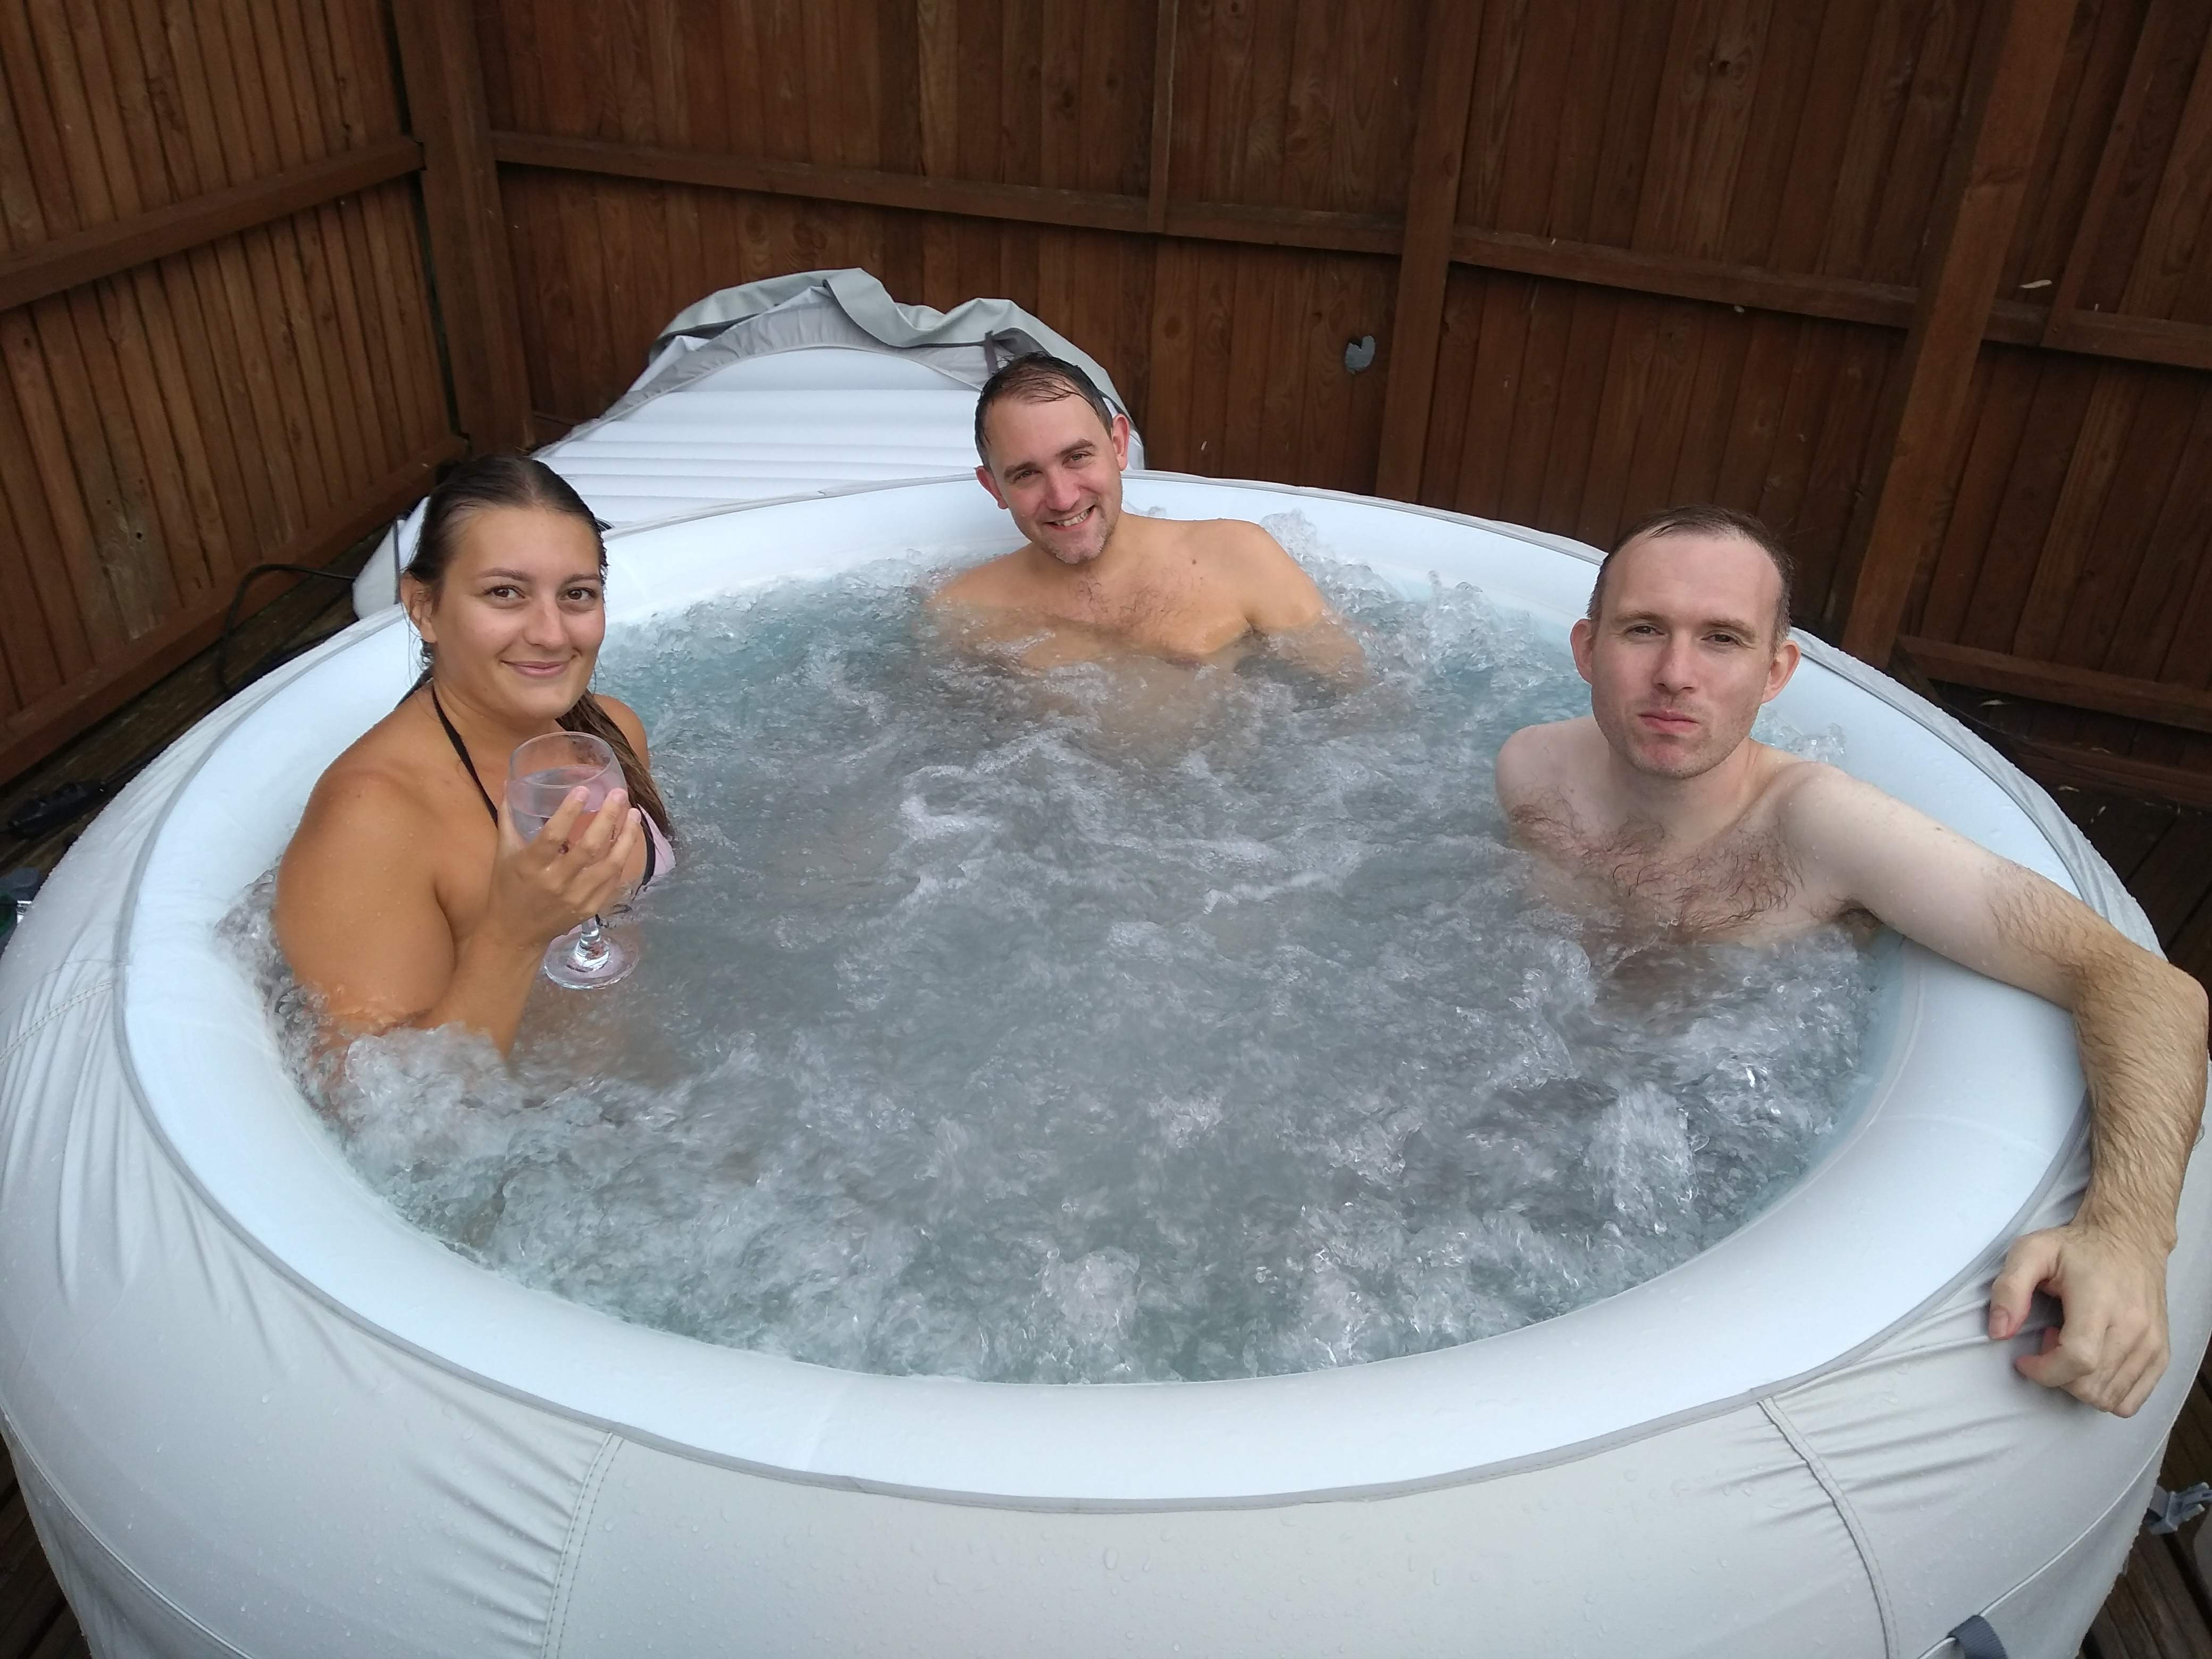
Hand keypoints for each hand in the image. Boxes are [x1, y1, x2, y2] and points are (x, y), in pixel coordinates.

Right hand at [485, 786, 641, 950]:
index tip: (585, 790)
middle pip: (589, 847)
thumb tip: (512, 784)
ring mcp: (576, 897)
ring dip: (626, 837)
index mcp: (531, 866)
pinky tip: (627, 840)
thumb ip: (509, 819)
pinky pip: (612, 880)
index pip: (553, 835)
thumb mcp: (503, 854)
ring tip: (633, 814)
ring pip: (610, 864)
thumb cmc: (507, 889)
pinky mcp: (590, 908)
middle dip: (608, 818)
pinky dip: (622, 858)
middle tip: (620, 794)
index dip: (569, 812)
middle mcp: (556, 882)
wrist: (514, 933)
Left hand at [1988, 1221, 2170, 1415]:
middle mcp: (2134, 1327)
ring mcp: (2152, 1344)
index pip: (2078, 1360)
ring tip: (2072, 1346)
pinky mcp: (2161, 1355)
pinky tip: (2094, 1360)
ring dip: (2080, 1384)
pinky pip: (2131, 1400)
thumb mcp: (2031, 1251)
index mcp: (2100, 1302)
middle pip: (2091, 1385)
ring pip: (2110, 1398)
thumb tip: (1998, 1333)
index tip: (2025, 1360)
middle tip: (2050, 1340)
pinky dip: (2105, 1392)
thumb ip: (2009, 1289)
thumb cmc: (2076, 1247)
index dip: (2044, 1371)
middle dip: (2058, 1375)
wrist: (2129, 1239)